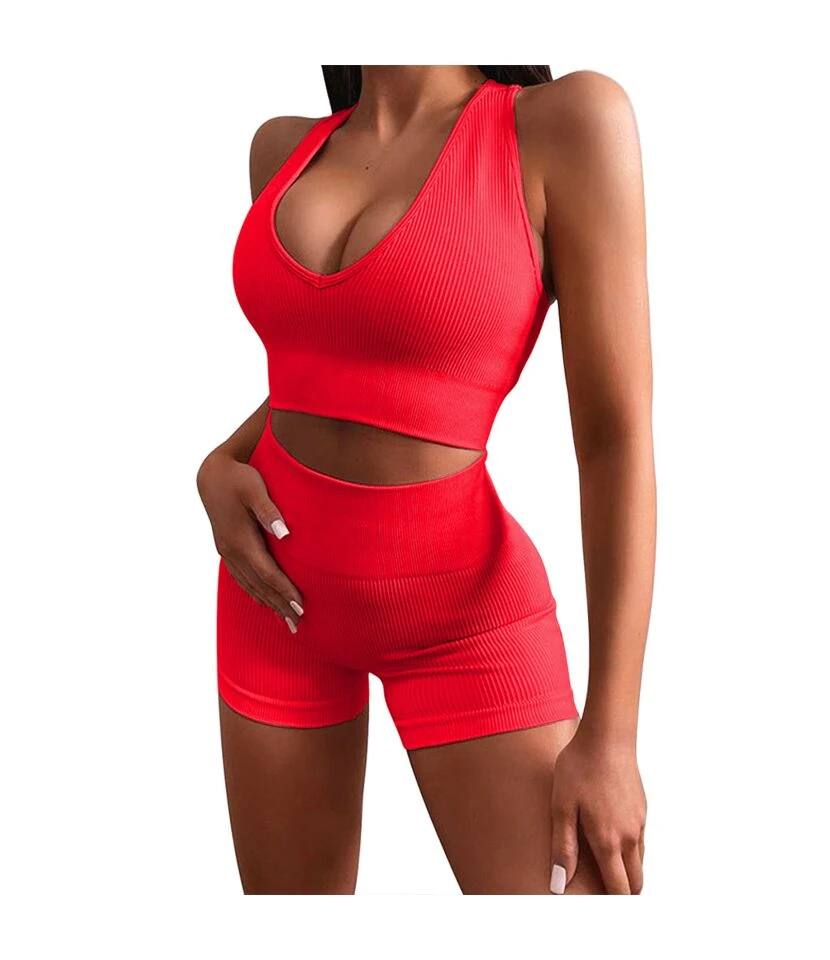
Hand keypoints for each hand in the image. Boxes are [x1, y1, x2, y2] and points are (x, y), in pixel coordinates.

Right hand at [197, 449, 304, 631]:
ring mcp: (227, 552)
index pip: (267, 573)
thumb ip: (269, 511)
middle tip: (298, 625)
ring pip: (249, 585)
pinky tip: (263, 601)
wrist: (211, 474)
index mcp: (240, 540)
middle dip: (279, 605)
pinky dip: (254, 593)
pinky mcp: (226, 548)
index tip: (302, 607)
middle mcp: (231, 551)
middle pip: (259, 586)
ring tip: (286, 621)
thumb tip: (285, 533)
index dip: (284, 591)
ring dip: (268, 604)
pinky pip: (241, 578)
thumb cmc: (238, 477)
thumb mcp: (254, 489)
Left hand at [549, 729, 645, 893]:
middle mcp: (630, 836)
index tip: (598, 910)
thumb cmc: (578, 767)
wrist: (606, 736)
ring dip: (626, 873)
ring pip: (639, 863)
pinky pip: (639, 842)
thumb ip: (563, 847)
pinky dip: (628, 853)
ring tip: (603, 874)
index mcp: (609, 840)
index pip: (619, 890)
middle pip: (635, 883)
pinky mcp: (642, 809)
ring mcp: (639, 822)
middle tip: (602, 899)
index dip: (611, 906)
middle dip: (622, 895)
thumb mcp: (562, 806)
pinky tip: (609, 842)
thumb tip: (558, 885)